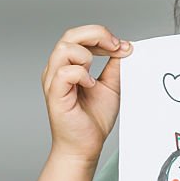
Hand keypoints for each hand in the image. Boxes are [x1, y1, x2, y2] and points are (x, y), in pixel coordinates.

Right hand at [40, 25, 132, 162]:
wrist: (86, 145)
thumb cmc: (93, 118)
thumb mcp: (111, 85)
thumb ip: (115, 65)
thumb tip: (126, 47)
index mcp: (69, 64)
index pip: (79, 36)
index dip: (101, 34)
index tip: (121, 46)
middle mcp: (58, 68)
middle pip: (70, 35)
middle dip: (96, 35)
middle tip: (115, 47)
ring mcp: (53, 80)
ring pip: (64, 49)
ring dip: (86, 55)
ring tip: (95, 74)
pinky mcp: (55, 94)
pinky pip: (64, 72)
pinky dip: (81, 74)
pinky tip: (90, 86)